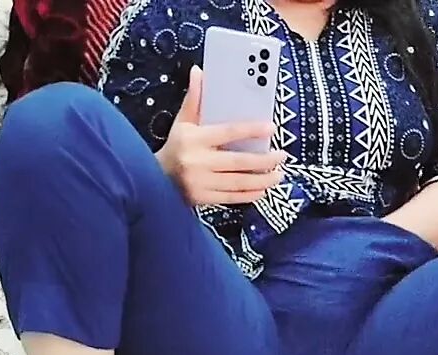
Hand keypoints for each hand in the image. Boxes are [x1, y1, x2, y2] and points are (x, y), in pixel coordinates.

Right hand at [155, 67, 285, 205]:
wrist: (155, 178)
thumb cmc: (175, 146)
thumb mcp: (182, 122)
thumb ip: (194, 99)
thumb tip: (199, 71)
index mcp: (194, 139)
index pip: (228, 132)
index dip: (251, 130)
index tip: (271, 128)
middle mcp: (198, 162)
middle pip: (238, 162)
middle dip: (264, 161)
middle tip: (282, 156)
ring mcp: (200, 183)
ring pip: (238, 183)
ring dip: (261, 180)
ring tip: (278, 174)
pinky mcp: (202, 199)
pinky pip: (231, 198)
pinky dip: (249, 195)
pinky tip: (262, 190)